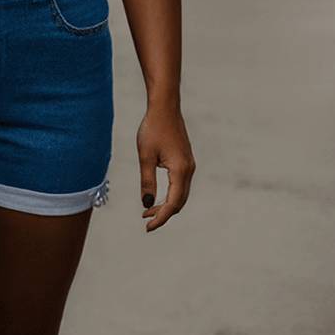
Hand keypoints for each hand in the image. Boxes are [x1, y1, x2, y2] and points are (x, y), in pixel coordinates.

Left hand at [137, 102, 195, 231]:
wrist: (165, 107)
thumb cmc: (153, 129)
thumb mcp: (145, 156)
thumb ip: (147, 181)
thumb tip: (147, 204)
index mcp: (180, 171)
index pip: (173, 203)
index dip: (161, 218)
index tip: (147, 227)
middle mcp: (189, 170)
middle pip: (179, 202)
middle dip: (164, 213)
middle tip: (145, 220)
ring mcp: (189, 165)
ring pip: (180, 194)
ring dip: (167, 204)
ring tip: (148, 211)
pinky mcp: (185, 160)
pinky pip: (180, 185)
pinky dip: (170, 194)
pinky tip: (157, 194)